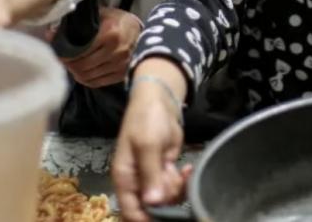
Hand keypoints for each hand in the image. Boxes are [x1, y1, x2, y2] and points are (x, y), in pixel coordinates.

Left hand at [62, 7, 142, 87]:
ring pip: (89, 76)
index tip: (60, 53)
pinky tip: (82, 73)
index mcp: (110, 33)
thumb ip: (76, 23)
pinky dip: (86, 80)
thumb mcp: (98, 15)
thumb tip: (50, 34)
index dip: (66, 55)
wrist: (138, 30)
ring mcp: (120, 64)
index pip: (80, 51)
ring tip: (71, 66)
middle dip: (69, 65)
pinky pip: (98, 82)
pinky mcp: (122, 73)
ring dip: (76, 73)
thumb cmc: (116, 20)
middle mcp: (116, 50)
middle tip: (64, 60)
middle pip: (83, 66)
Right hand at [112, 59, 190, 221]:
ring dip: (176, 189)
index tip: (163, 216)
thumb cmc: (147, 120)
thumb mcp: (147, 144)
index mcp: (125, 178)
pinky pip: (174, 187)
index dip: (145, 219)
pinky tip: (186, 168)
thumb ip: (150, 174)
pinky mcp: (165, 171)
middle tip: (173, 179)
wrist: (159, 101)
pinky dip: (182, 181)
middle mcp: (137, 182)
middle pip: (150, 208)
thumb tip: (152, 203)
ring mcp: (151, 178)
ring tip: (179, 169)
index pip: (130, 210)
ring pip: (165, 199)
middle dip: (166, 200)